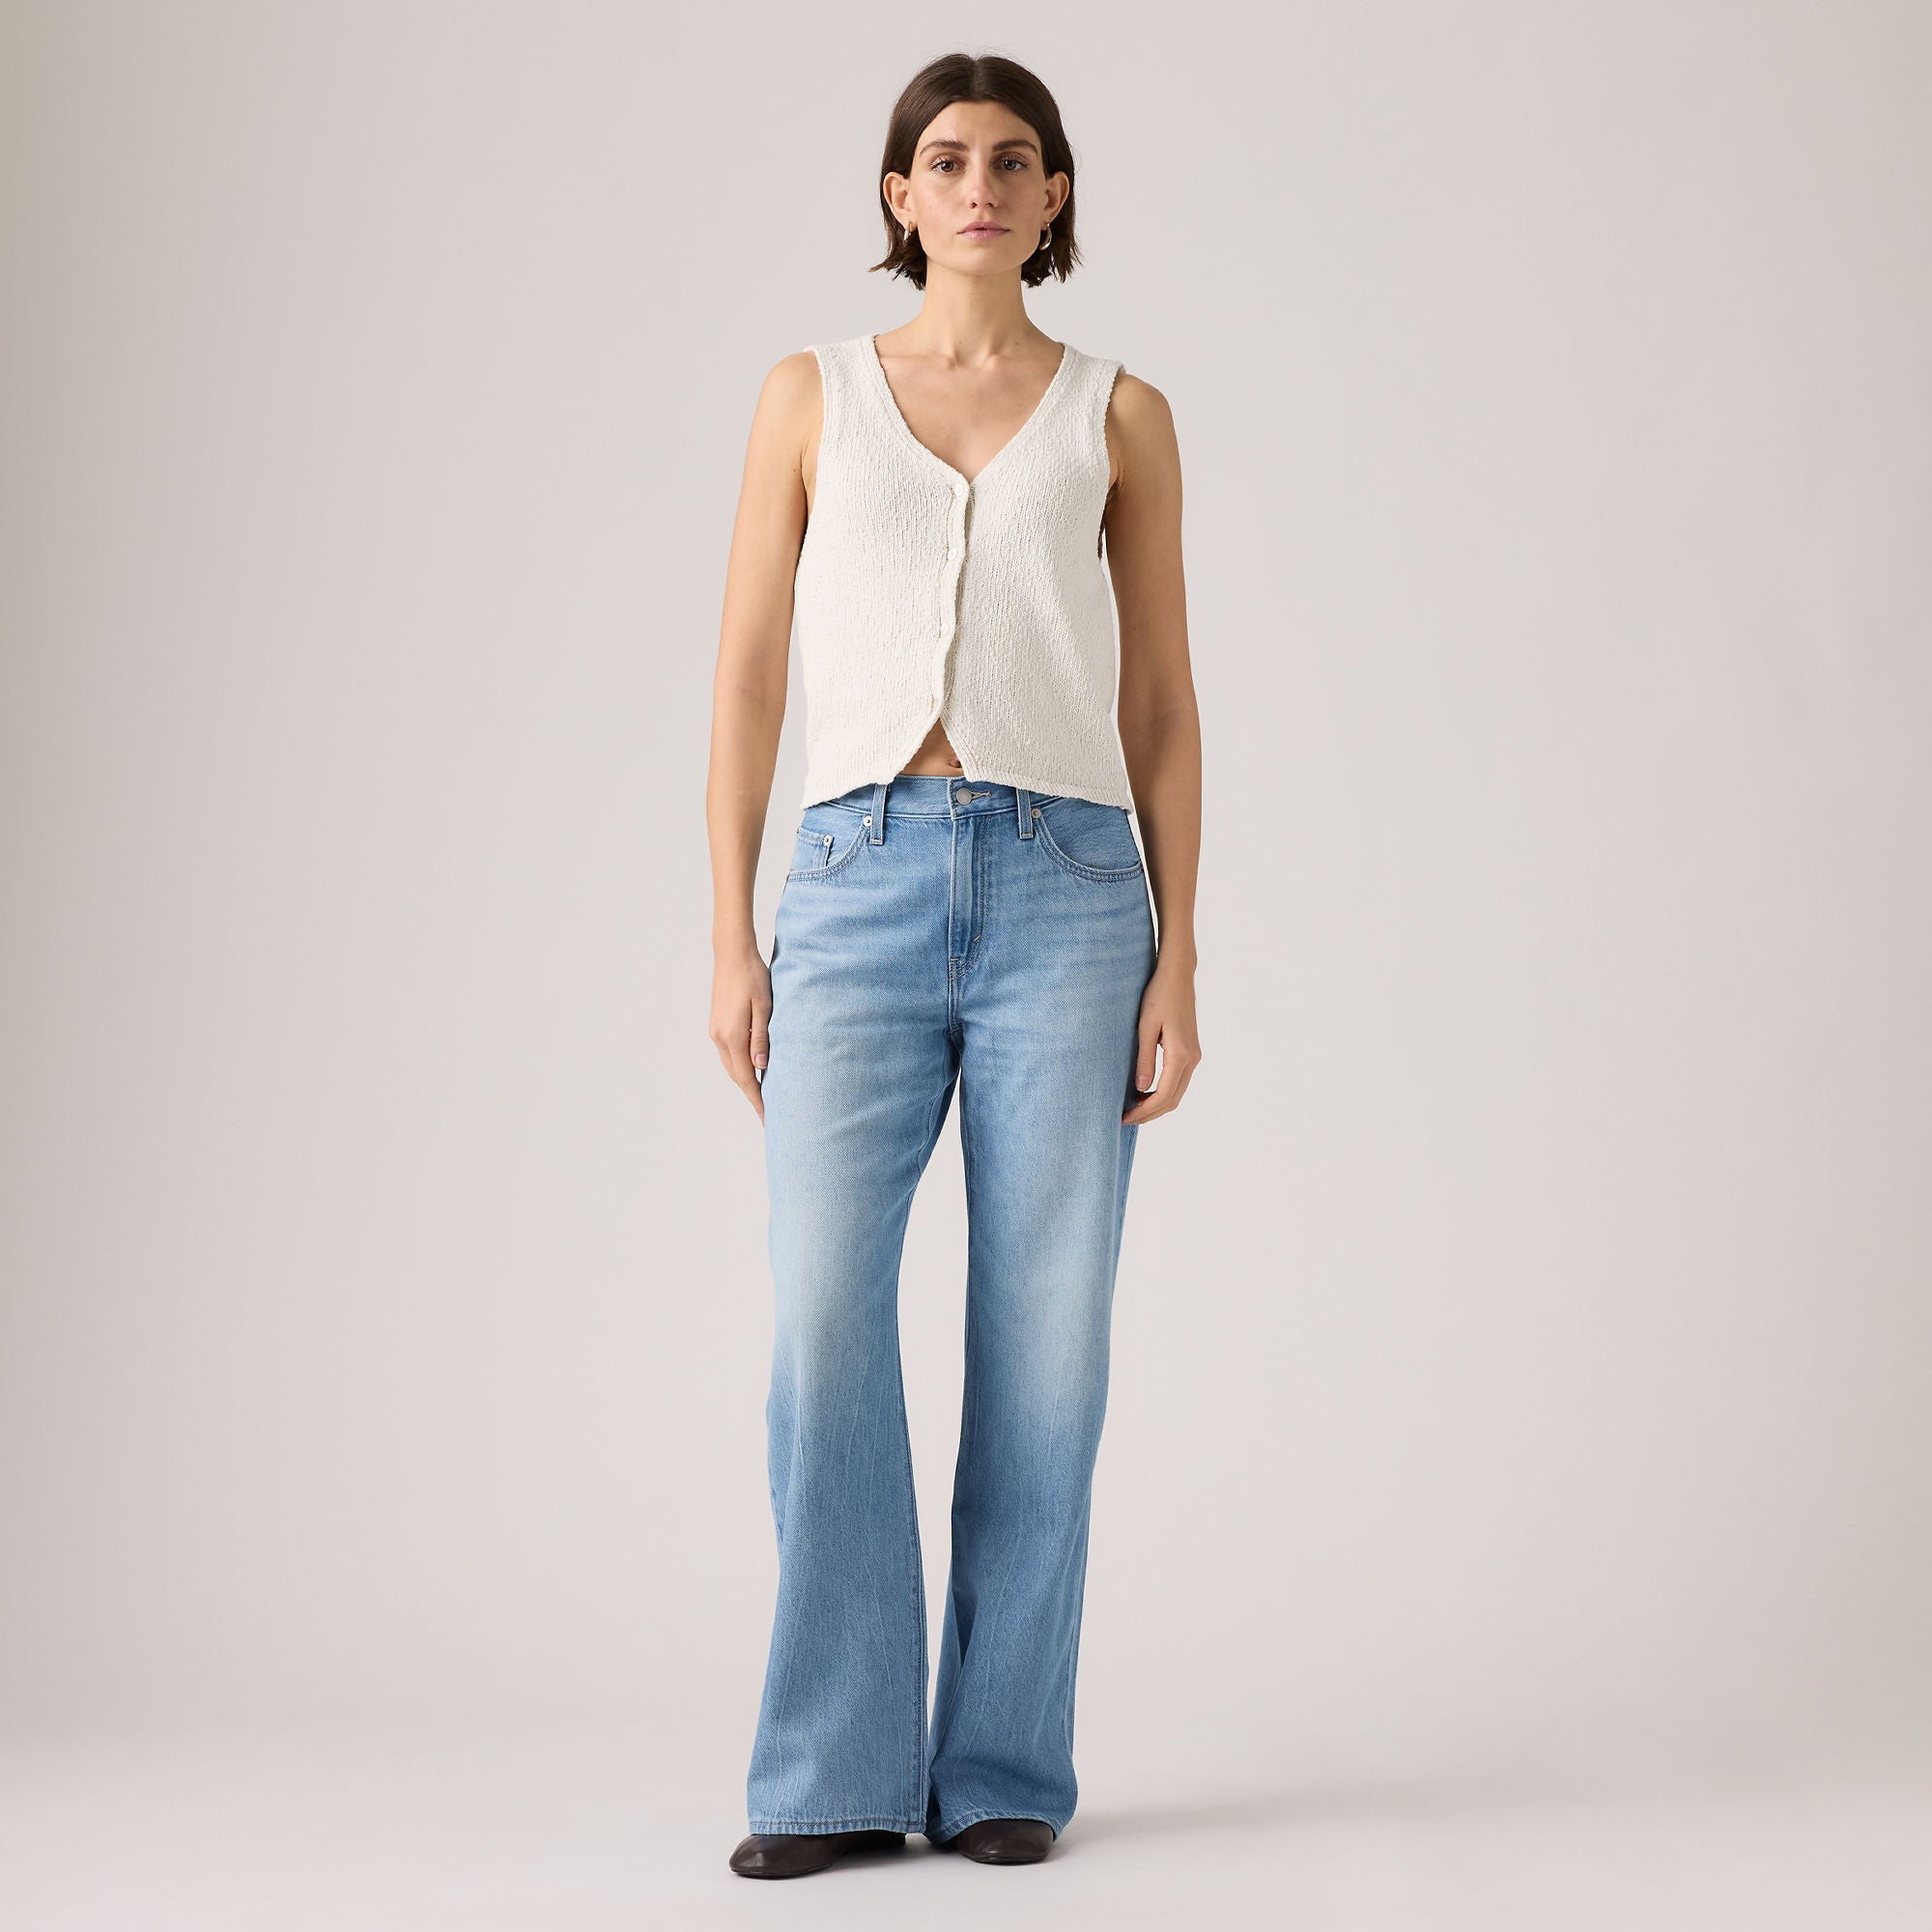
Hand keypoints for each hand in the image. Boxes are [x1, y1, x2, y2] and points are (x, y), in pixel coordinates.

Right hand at [710, 940, 772, 1121]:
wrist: (732, 954)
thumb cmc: (753, 976)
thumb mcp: (764, 1006)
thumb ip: (762, 1038)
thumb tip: (761, 1067)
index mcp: (732, 1036)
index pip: (746, 1078)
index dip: (757, 1100)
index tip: (768, 1118)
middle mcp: (720, 1038)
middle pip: (736, 1077)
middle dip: (752, 1096)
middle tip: (769, 1113)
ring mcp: (715, 1031)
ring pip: (731, 1066)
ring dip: (745, 1082)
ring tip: (763, 1095)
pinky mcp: (716, 1025)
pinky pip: (728, 1054)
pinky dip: (739, 1067)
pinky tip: (752, 1069)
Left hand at [1123, 956, 1200, 1124]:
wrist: (1177, 976)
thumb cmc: (1158, 996)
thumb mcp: (1146, 1027)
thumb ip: (1144, 1059)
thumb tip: (1140, 1089)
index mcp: (1181, 1054)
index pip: (1164, 1095)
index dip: (1144, 1111)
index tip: (1124, 1117)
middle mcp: (1192, 1058)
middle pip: (1173, 1099)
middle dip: (1150, 1113)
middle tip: (1125, 1119)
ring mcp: (1194, 1055)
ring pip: (1177, 1092)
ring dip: (1157, 1105)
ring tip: (1132, 1109)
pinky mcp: (1190, 1051)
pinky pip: (1178, 1081)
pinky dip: (1163, 1093)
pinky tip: (1144, 1092)